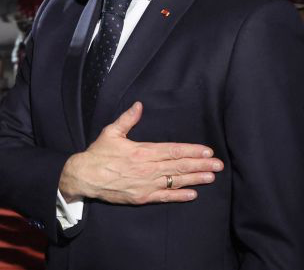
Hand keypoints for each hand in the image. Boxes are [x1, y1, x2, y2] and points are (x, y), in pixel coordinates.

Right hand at [58, 101, 222, 204]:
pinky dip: (179, 196)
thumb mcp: (111, 132)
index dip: (192, 151)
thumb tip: (139, 105)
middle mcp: (147, 168)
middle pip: (179, 166)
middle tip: (218, 165)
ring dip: (195, 179)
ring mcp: (146, 184)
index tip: (207, 151)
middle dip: (200, 165)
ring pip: (175, 181)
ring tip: (211, 177)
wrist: (85, 176)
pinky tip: (193, 194)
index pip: (173, 151)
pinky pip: (165, 197)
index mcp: (142, 151)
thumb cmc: (98, 154)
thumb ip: (128, 119)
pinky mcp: (142, 197)